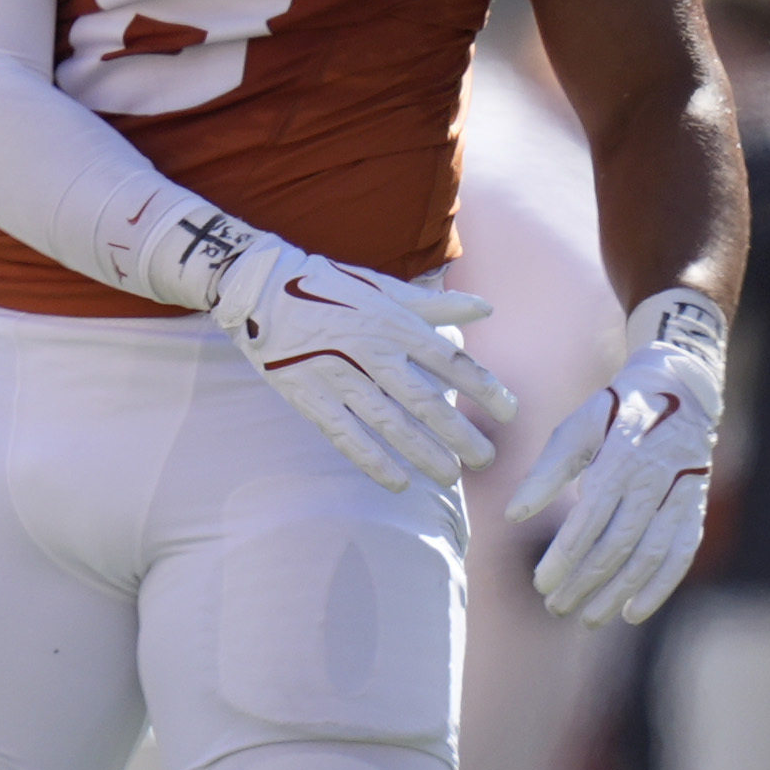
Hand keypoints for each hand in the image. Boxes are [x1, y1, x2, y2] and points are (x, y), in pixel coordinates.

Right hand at [208, 239, 515, 493]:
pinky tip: (396, 482)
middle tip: (485, 459)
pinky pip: (344, 434)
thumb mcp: (383, 288)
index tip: (510, 413)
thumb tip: (486, 308)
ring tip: (450, 475)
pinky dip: (371, 460)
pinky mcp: (306, 393)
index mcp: (392, 321)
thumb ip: (435, 304)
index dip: (483, 388)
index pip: (450, 360)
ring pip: (386, 421)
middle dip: (458, 432)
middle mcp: (368, 348)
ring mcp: (335, 374)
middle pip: (423, 399)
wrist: (259, 288)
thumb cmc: (329, 288)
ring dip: (421, 452)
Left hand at [507, 287, 725, 624]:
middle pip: (618, 545)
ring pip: (650, 555)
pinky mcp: (696, 507)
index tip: (540, 583)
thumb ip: (546, 472)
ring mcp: (681, 495)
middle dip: (585, 583)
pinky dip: (660, 586)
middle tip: (555, 607)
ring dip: (618, 592)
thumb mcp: (576, 427)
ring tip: (588, 617)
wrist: (682, 387)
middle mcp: (655, 480)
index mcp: (620, 458)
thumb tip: (512, 515)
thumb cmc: (614, 410)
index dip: (564, 557)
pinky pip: (682, 553)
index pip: (589, 521)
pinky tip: (634, 612)